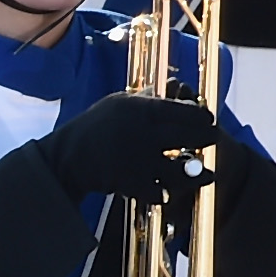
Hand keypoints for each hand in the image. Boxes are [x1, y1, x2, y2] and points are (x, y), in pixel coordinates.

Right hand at [36, 91, 219, 206]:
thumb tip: (176, 83)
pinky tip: (167, 190)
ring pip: (186, 168)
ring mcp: (141, 160)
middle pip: (196, 136)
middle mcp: (146, 133)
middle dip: (208, 139)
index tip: (207, 120)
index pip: (190, 111)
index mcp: (143, 110)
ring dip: (198, 172)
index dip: (204, 117)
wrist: (66, 158)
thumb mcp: (118, 103)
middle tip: (209, 140)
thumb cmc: (94, 127)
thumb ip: (149, 96)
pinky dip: (166, 192)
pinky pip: (162, 191)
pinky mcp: (133, 183)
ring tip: (205, 174)